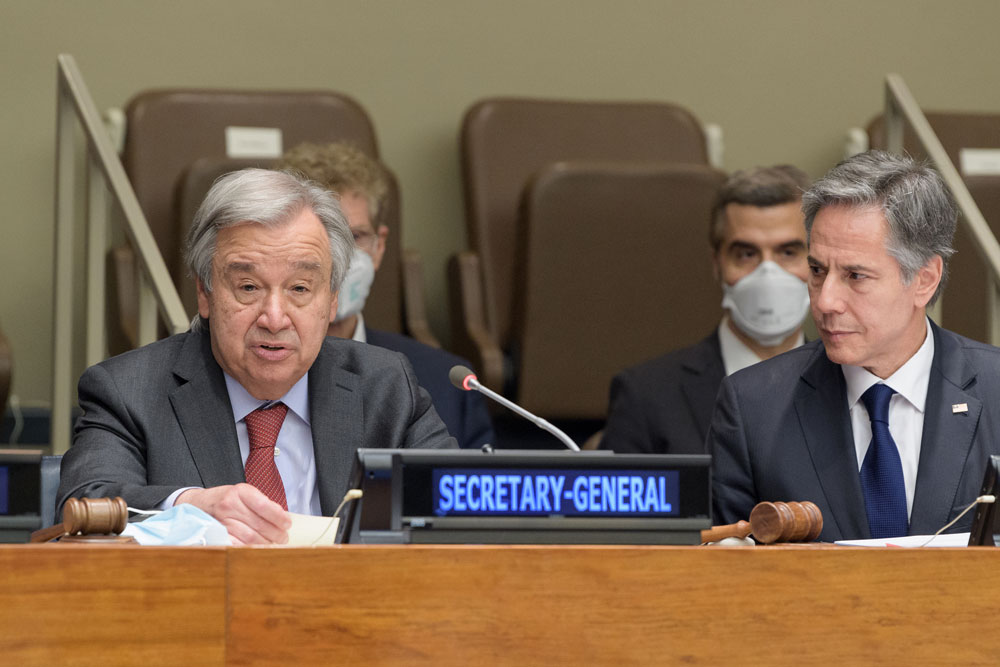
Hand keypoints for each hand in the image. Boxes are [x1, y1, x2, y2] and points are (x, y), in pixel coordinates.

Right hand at [176, 484, 290, 544]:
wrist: (198, 503)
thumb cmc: (226, 498)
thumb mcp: (243, 493)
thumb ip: (261, 503)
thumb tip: (282, 518)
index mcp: (240, 491)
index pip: (264, 505)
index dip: (279, 517)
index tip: (288, 524)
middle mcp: (229, 505)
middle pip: (258, 524)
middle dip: (275, 533)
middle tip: (284, 538)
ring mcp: (221, 520)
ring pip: (249, 537)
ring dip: (265, 543)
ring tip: (274, 544)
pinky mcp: (217, 534)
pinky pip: (237, 544)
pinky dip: (250, 549)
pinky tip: (258, 549)